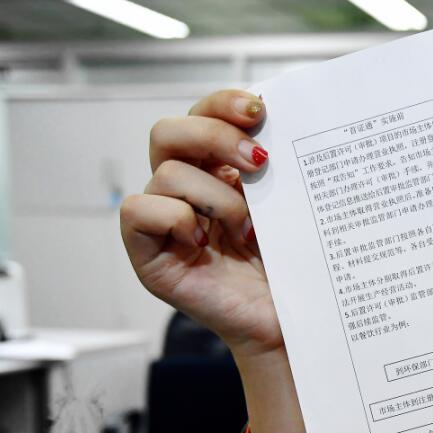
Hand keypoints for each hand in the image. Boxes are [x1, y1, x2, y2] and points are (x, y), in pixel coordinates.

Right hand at [121, 89, 276, 357]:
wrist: (291, 328)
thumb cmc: (294, 272)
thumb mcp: (291, 209)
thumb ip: (278, 168)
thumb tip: (275, 123)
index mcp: (220, 172)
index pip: (204, 116)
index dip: (223, 104)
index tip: (260, 111)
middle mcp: (188, 191)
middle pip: (169, 132)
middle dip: (215, 136)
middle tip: (259, 161)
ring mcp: (166, 222)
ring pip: (167, 172)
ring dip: (215, 196)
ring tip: (246, 230)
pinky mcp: (149, 254)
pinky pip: (138, 210)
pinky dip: (175, 218)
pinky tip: (204, 243)